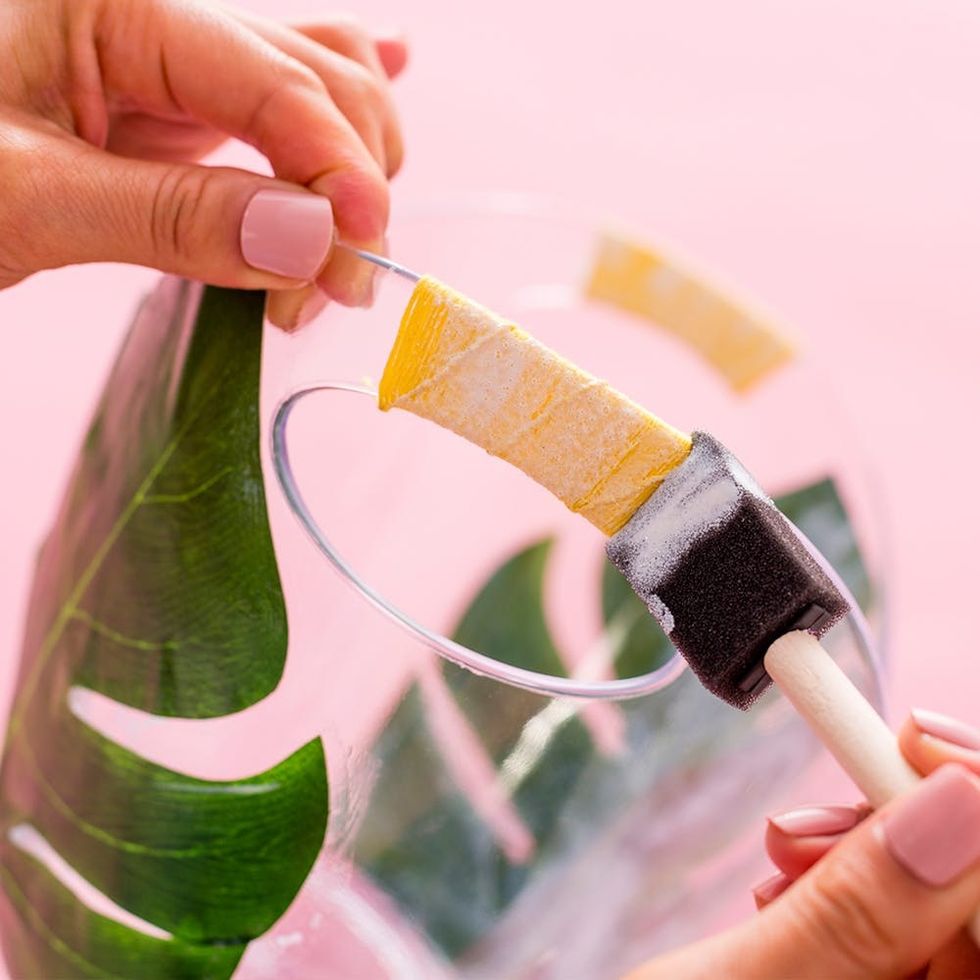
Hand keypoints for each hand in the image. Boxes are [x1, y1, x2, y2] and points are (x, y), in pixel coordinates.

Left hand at [0, 0, 406, 327]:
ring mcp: (167, 62)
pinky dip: (327, 110)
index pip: (274, 78)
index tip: (364, 250)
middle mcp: (156, 15)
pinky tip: (392, 71)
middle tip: (330, 292)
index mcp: (115, 1)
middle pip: (316, 78)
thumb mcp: (23, 197)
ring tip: (328, 265)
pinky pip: (269, 95)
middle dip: (347, 186)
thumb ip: (174, 215)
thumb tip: (312, 241)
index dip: (338, 165)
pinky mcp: (166, 110)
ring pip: (311, 84)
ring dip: (346, 172)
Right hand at [626, 712, 979, 978]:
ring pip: (935, 917)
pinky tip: (787, 876)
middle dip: (909, 836)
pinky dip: (846, 884)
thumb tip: (963, 800)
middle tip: (809, 808)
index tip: (916, 741)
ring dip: (866, 855)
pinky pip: (894, 935)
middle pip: (978, 915)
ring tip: (780, 846)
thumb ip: (855, 914)